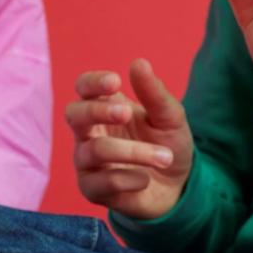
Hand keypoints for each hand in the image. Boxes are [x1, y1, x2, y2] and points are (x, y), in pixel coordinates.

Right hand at [65, 58, 192, 219]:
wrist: (177, 186)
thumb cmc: (167, 144)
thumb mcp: (170, 118)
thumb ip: (154, 93)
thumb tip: (138, 63)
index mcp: (104, 107)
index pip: (84, 87)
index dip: (93, 82)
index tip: (116, 81)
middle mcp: (89, 132)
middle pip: (74, 114)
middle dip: (98, 111)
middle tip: (127, 113)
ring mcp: (87, 161)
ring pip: (94, 150)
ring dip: (132, 151)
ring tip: (165, 156)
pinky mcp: (92, 189)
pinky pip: (102, 181)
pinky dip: (129, 179)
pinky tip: (146, 179)